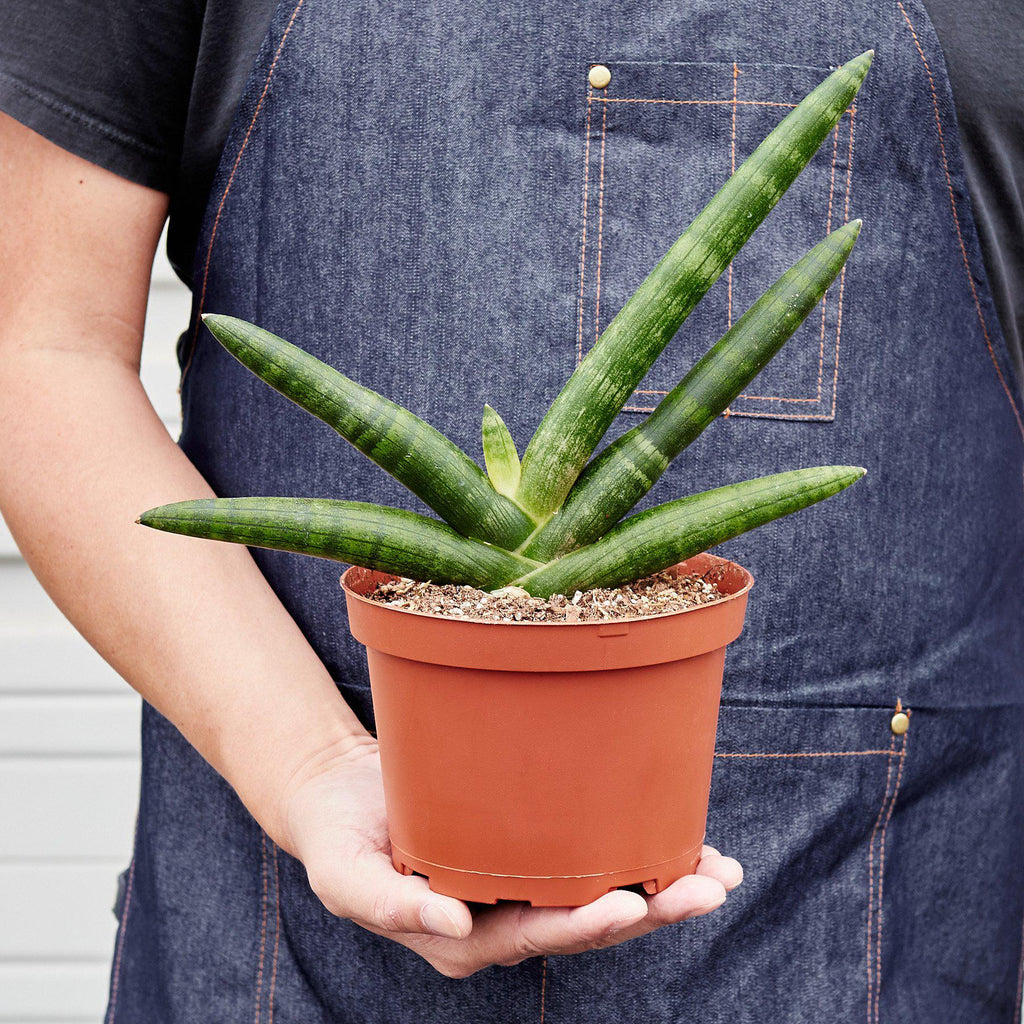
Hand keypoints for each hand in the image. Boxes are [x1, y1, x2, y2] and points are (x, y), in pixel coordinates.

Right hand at [282, 736, 742, 977]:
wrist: (343, 797)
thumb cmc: (340, 839)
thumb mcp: (345, 876)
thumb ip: (392, 903)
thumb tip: (454, 923)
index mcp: (466, 937)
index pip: (536, 936)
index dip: (584, 925)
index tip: (628, 904)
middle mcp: (505, 917)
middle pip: (587, 920)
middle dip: (652, 909)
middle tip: (707, 887)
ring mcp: (522, 883)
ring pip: (601, 892)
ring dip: (661, 885)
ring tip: (718, 870)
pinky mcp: (530, 846)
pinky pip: (588, 854)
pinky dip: (635, 847)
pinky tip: (680, 838)